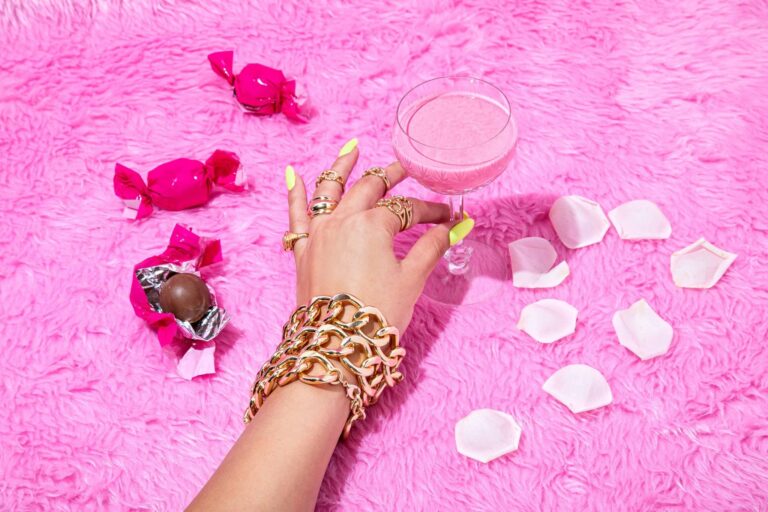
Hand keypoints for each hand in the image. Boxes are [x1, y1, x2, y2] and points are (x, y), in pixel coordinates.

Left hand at [285, 141, 472, 331]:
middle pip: (370, 187)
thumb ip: (431, 247)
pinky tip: (293, 174)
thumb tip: (454, 228)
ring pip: (329, 189)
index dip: (430, 212)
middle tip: (406, 170)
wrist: (336, 345)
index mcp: (372, 225)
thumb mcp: (411, 279)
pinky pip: (296, 215)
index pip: (407, 210)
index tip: (446, 218)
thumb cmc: (377, 313)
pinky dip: (295, 194)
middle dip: (391, 176)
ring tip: (352, 148)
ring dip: (342, 166)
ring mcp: (318, 233)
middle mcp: (342, 220)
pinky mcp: (303, 250)